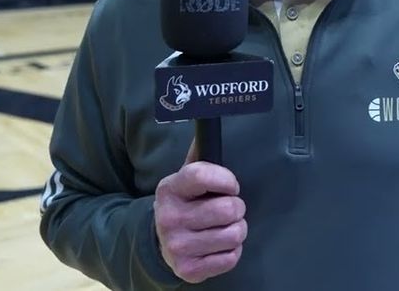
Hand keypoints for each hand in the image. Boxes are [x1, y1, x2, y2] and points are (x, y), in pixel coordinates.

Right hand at [153, 142, 246, 282]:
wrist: (160, 242)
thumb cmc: (184, 203)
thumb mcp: (184, 178)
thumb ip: (199, 156)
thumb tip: (208, 128)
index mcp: (169, 189)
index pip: (202, 175)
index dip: (226, 179)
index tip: (231, 185)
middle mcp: (170, 217)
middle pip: (228, 208)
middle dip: (237, 207)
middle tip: (230, 208)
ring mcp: (178, 246)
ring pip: (234, 234)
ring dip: (238, 229)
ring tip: (226, 226)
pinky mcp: (189, 270)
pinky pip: (230, 258)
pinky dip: (231, 251)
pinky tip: (219, 245)